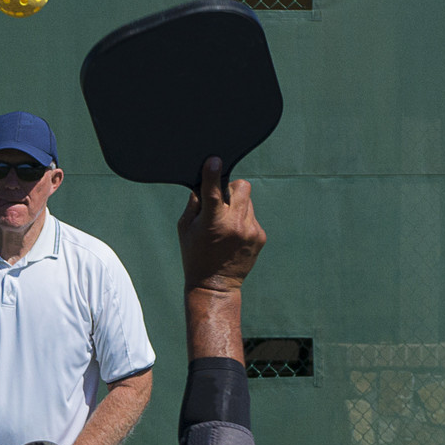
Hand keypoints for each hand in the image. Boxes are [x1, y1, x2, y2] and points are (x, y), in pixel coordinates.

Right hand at [177, 156, 264, 293]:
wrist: (215, 284)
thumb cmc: (194, 255)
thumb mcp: (185, 230)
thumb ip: (194, 204)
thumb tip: (203, 184)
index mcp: (213, 222)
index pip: (214, 191)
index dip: (212, 173)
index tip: (214, 160)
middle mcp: (235, 224)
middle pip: (242, 187)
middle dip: (231, 187)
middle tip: (222, 200)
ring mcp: (251, 230)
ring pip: (248, 201)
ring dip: (237, 206)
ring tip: (225, 225)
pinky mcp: (260, 236)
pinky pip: (252, 217)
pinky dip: (243, 220)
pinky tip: (233, 236)